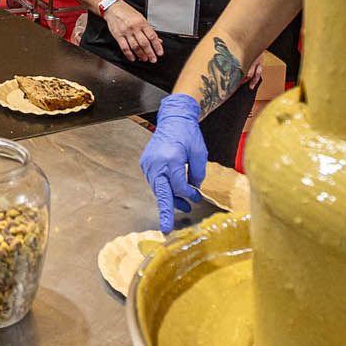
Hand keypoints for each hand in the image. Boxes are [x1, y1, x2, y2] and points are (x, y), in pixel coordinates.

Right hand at [104, 1, 164, 62]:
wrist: (113, 7)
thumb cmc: (127, 12)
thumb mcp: (141, 18)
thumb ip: (149, 29)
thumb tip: (157, 40)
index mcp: (142, 22)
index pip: (152, 36)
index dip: (157, 46)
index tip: (159, 52)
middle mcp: (134, 27)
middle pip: (144, 43)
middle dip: (150, 53)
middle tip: (153, 59)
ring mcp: (126, 32)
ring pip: (135, 46)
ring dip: (141, 55)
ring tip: (144, 59)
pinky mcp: (118, 35)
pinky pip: (124, 47)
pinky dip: (129, 54)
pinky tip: (133, 57)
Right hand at [139, 94, 208, 234]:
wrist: (173, 117)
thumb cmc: (188, 133)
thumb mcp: (200, 153)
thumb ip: (198, 174)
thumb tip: (194, 190)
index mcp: (170, 160)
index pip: (178, 186)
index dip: (188, 194)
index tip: (196, 198)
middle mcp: (156, 163)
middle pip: (161, 192)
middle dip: (165, 211)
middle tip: (167, 229)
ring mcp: (148, 164)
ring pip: (158, 188)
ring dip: (169, 198)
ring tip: (182, 206)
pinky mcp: (146, 163)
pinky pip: (155, 181)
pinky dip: (164, 189)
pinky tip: (174, 193)